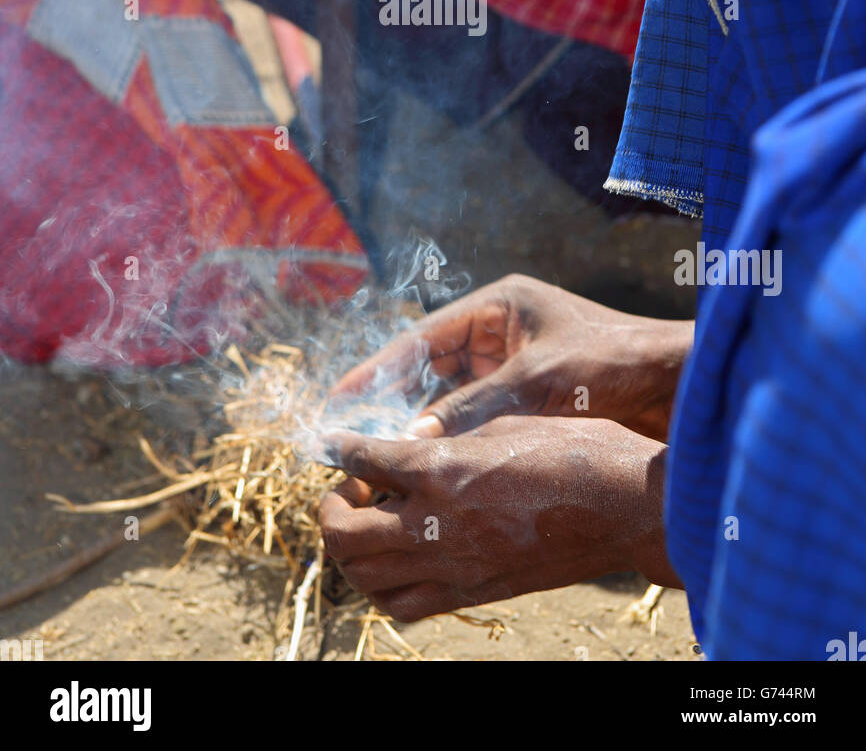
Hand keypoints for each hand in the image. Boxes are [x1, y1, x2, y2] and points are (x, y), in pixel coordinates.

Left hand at [319, 416, 678, 619]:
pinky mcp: (474, 592)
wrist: (625, 506)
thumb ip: (449, 436)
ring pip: (364, 577)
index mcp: (443, 471)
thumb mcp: (503, 422)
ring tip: (371, 521)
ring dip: (352, 548)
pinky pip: (405, 604)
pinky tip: (404, 552)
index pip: (363, 461)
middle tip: (351, 487)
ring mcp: (454, 567)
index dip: (341, 449)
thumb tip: (409, 444)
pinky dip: (385, 583)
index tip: (334, 443)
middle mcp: (437, 525)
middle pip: (343, 533)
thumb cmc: (574, 449)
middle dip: (331, 508)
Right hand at [330, 275, 692, 441]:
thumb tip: (414, 440)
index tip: (337, 398)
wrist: (682, 387)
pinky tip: (425, 465)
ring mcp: (515, 367)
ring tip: (373, 455)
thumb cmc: (618, 363)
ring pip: (449, 398)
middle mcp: (501, 332)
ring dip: (417, 424)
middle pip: (429, 369)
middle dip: (389, 401)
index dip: (376, 369)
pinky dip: (451, 440)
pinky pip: (476, 419)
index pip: (422, 337)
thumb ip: (477, 408)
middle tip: (344, 434)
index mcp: (500, 306)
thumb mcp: (542, 382)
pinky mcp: (529, 400)